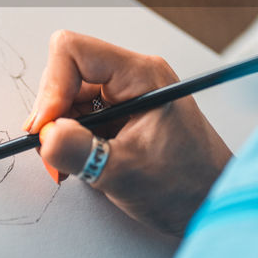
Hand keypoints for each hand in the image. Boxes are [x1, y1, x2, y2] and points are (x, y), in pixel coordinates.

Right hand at [27, 31, 232, 236]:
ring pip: (69, 96)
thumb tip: (44, 135)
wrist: (212, 205)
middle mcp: (133, 77)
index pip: (73, 52)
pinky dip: (72, 137)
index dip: (52, 87)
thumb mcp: (125, 172)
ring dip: (62, 129)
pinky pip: (81, 114)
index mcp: (141, 75)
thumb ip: (78, 151)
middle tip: (54, 152)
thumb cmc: (188, 185)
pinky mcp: (122, 114)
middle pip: (67, 74)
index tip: (48, 126)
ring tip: (72, 163)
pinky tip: (83, 160)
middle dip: (53, 114)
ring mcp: (127, 95)